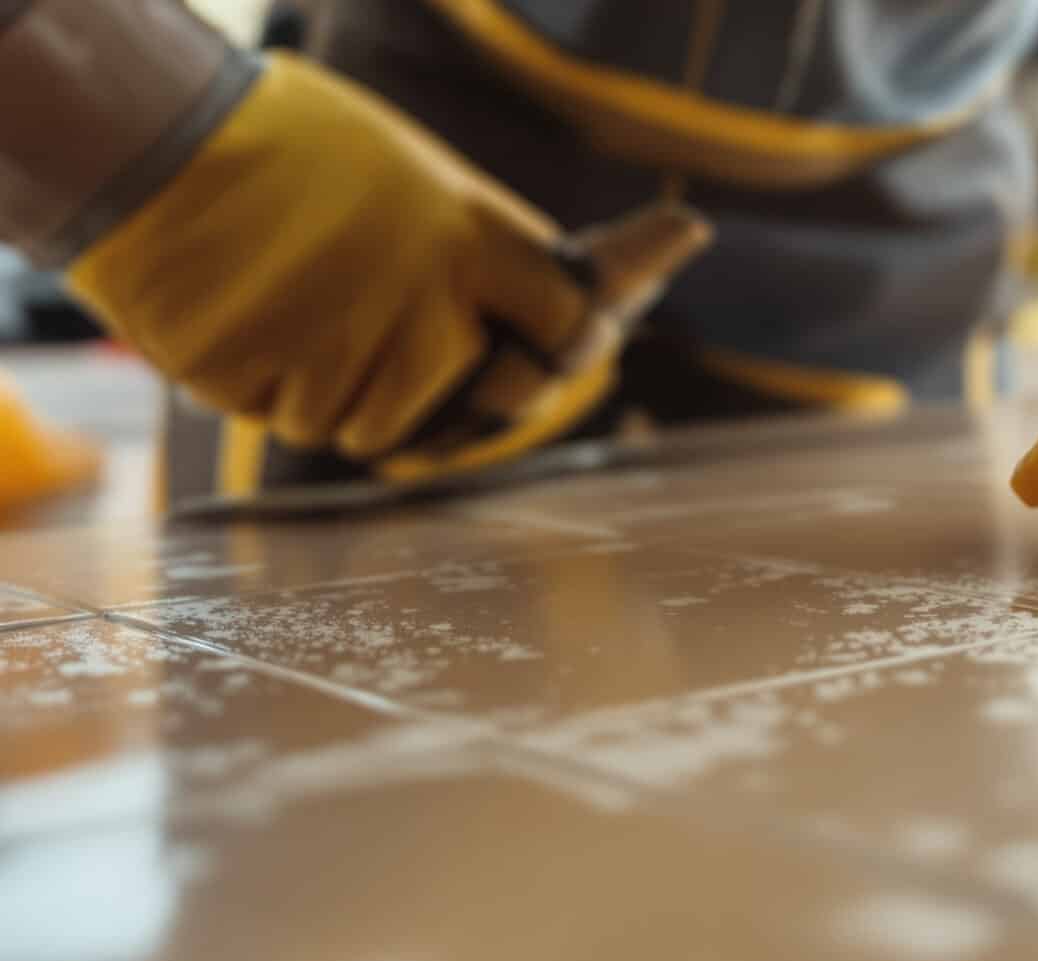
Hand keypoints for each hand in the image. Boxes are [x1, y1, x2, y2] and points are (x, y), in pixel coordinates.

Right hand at [68, 55, 595, 459]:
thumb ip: (473, 251)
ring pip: (368, 426)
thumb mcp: (408, 171)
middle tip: (383, 336)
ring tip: (293, 306)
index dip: (564, 343)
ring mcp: (340, 346)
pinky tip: (243, 317)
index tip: (545, 349)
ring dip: (337, 388)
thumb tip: (533, 323)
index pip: (569, 322)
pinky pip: (284, 415)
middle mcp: (425, 300)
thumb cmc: (284, 145)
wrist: (146, 135)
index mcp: (472, 233)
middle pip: (475, 404)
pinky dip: (265, 383)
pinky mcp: (261, 382)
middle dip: (438, 385)